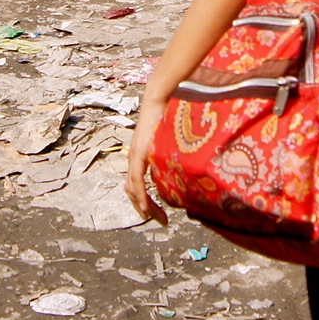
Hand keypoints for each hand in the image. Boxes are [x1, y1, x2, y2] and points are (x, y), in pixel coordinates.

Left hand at [124, 101, 168, 225]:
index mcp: (140, 157)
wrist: (160, 99)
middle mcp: (133, 159)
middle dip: (145, 209)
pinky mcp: (138, 154)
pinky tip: (146, 206)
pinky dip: (140, 196)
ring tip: (156, 217)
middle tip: (159, 220)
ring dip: (142, 206)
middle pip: (132, 191)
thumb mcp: (169, 139)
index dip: (145, 201)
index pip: (137, 185)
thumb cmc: (168, 115)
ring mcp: (134, 157)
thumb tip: (186, 163)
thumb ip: (172, 152)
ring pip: (132, 190)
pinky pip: (136, 181)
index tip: (159, 213)